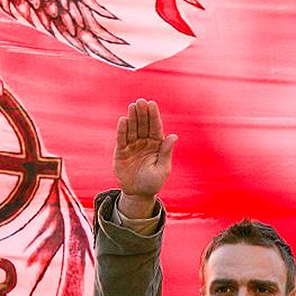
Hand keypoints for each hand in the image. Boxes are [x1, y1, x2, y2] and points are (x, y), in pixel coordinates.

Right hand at [113, 98, 176, 218]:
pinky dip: (122, 130)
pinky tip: (123, 120)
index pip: (155, 127)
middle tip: (140, 101)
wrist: (138, 194)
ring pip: (132, 129)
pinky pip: (122, 139)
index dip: (153, 116)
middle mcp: (144, 142)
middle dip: (142, 113)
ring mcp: (132, 145)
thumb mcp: (163, 169)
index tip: (152, 104)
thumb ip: (166, 152)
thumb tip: (173, 136)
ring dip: (132, 118)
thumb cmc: (153, 182)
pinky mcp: (121, 152)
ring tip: (132, 106)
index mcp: (157, 144)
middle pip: (143, 125)